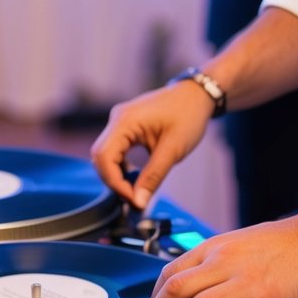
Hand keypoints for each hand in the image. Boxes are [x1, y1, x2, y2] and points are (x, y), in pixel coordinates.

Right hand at [90, 80, 214, 208]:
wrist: (196, 95)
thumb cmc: (188, 115)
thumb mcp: (173, 149)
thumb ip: (153, 176)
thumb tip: (139, 203)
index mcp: (125, 121)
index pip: (104, 157)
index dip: (114, 182)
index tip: (134, 199)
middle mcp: (116, 119)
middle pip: (100, 157)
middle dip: (114, 181)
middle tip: (136, 198)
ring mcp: (119, 121)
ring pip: (105, 155)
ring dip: (117, 175)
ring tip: (137, 190)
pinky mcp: (125, 126)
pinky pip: (114, 150)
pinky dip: (121, 167)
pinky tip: (136, 177)